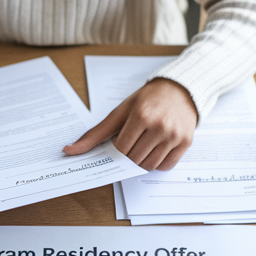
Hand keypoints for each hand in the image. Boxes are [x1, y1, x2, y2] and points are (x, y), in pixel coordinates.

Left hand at [64, 78, 197, 170]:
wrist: (181, 89)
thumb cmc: (148, 100)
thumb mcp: (121, 111)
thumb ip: (96, 133)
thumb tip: (69, 150)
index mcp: (141, 116)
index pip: (121, 149)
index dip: (117, 151)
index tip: (119, 143)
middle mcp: (159, 126)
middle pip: (135, 159)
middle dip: (128, 157)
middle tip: (132, 143)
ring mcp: (174, 135)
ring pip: (150, 165)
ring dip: (142, 162)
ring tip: (142, 146)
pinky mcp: (186, 142)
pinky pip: (166, 166)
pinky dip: (157, 164)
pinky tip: (155, 150)